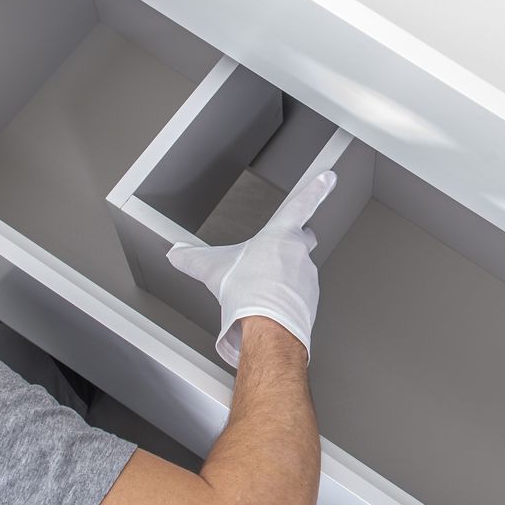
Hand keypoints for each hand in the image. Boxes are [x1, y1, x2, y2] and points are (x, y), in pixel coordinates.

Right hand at [168, 171, 334, 366]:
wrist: (266, 326)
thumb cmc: (246, 292)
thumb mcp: (211, 269)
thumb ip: (191, 258)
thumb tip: (176, 253)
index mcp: (280, 235)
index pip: (302, 204)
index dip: (316, 189)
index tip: (328, 178)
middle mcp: (299, 253)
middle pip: (305, 239)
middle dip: (295, 241)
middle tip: (277, 253)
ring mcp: (308, 277)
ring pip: (301, 270)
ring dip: (287, 276)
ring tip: (265, 289)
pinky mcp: (311, 300)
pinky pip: (301, 295)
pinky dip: (290, 298)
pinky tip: (273, 306)